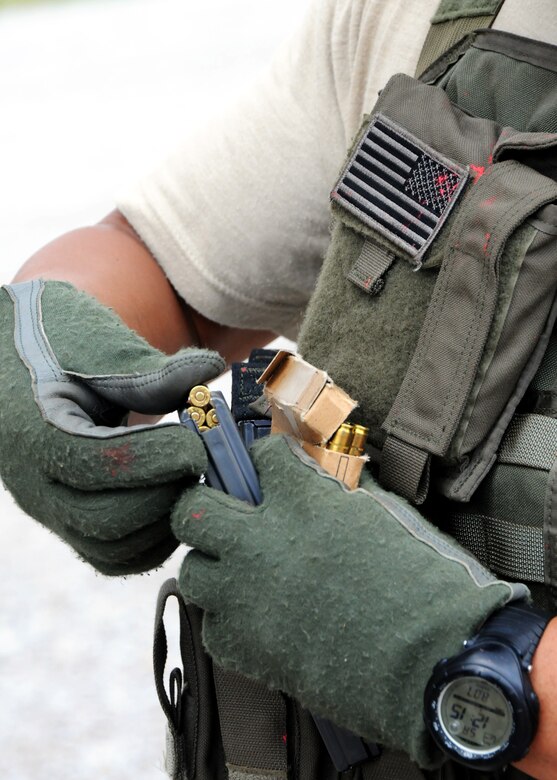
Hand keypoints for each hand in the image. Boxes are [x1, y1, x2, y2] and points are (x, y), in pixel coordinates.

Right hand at [0, 279, 223, 573]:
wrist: (12, 356)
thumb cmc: (55, 343)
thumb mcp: (97, 347)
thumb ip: (151, 370)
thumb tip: (210, 370)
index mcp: (36, 431)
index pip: (100, 463)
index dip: (159, 456)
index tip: (197, 438)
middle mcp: (34, 483)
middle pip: (107, 519)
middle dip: (166, 493)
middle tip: (200, 462)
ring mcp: (50, 509)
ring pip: (111, 550)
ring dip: (163, 522)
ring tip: (190, 480)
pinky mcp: (68, 522)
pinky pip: (112, 555)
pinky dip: (151, 540)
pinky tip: (176, 500)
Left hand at [172, 435, 526, 766]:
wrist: (433, 662)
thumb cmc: (425, 583)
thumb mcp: (387, 515)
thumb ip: (344, 491)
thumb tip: (329, 479)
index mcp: (302, 501)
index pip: (260, 455)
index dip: (269, 460)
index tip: (275, 470)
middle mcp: (261, 543)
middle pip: (193, 509)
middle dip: (205, 503)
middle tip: (228, 513)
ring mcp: (246, 596)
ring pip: (191, 569)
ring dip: (212, 565)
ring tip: (240, 571)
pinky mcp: (245, 646)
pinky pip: (212, 625)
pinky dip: (229, 619)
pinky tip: (257, 619)